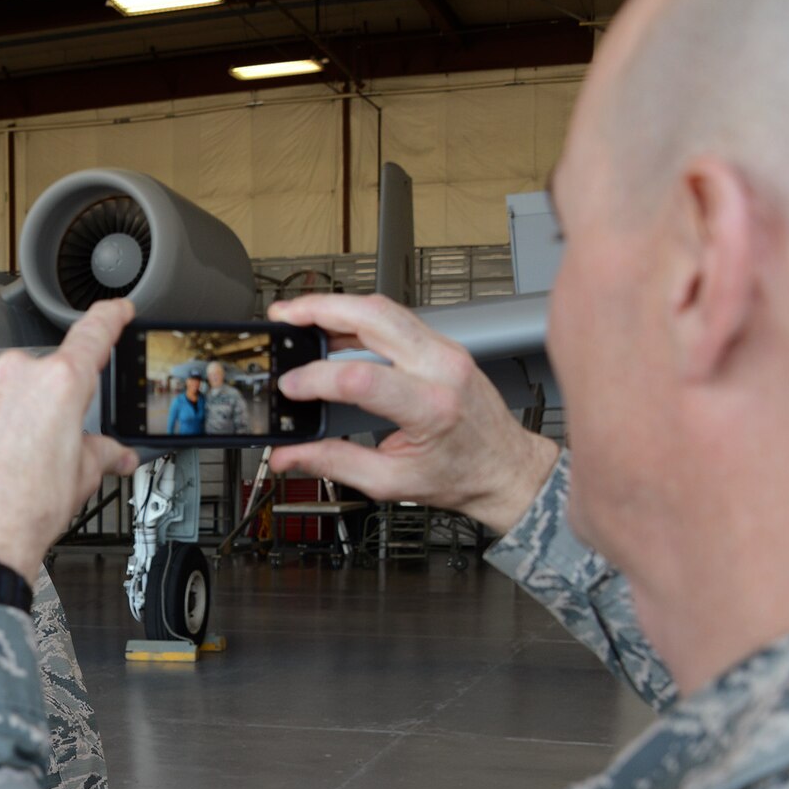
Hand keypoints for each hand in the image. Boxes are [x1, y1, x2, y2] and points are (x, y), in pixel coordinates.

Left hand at [0, 299, 141, 575]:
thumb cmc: (27, 510)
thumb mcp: (82, 476)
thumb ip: (102, 452)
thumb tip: (118, 454)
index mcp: (61, 384)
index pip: (93, 334)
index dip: (110, 318)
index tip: (117, 310)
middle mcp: (16, 374)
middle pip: (43, 374)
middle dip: (49, 402)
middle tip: (49, 442)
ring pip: (5, 387)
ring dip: (12, 411)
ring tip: (12, 456)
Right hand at [265, 294, 559, 533]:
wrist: (504, 469)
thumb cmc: (460, 476)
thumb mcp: (391, 481)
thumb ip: (333, 463)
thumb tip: (289, 456)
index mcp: (432, 408)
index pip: (362, 378)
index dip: (317, 378)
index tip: (290, 386)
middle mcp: (443, 369)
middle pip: (374, 317)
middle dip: (321, 310)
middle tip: (284, 316)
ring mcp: (446, 350)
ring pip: (384, 308)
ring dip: (337, 306)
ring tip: (300, 316)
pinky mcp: (443, 346)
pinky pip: (396, 319)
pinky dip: (358, 317)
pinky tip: (333, 327)